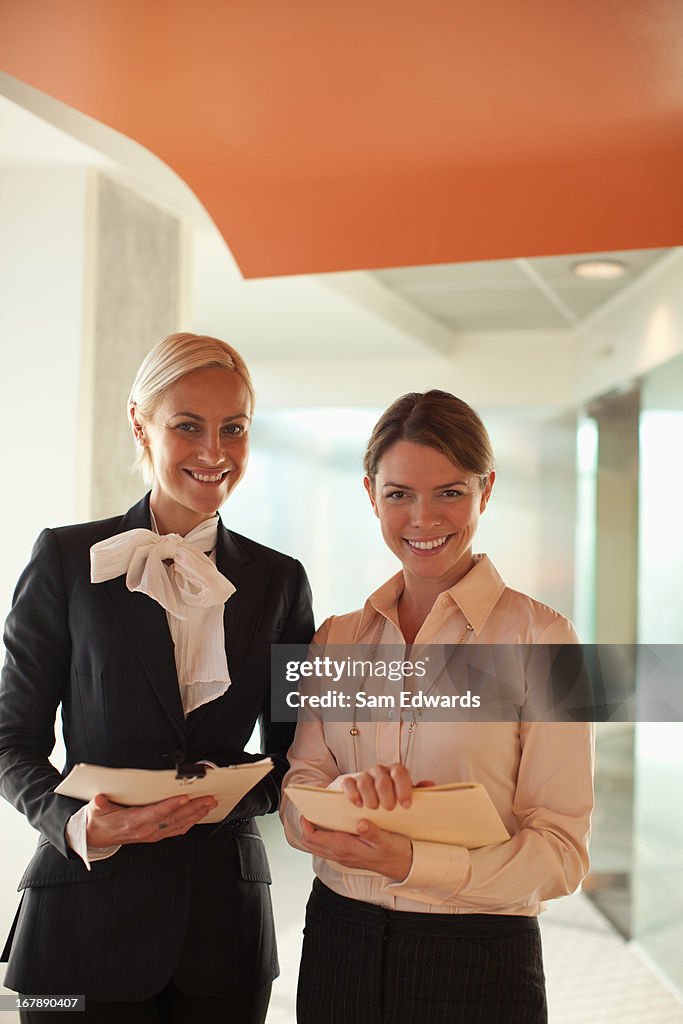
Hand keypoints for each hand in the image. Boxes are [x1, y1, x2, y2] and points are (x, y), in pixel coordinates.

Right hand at [85, 792, 217, 847]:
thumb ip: (98, 805)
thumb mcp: (95, 811)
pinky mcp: (154, 835)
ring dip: (196, 814)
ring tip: (209, 804)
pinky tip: (199, 816)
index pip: (156, 813)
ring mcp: (151, 834)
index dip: (171, 806)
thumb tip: (99, 799)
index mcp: (133, 822)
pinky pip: (176, 830)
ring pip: (178, 824)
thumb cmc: (99, 821)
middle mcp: (145, 829)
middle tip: (208, 798)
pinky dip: (190, 822)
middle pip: (173, 819)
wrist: (96, 837)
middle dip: (193, 808)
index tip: (184, 797)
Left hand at [300, 815, 412, 880]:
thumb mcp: (386, 840)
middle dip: (307, 826)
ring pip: (317, 846)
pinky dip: (323, 837)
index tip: (307, 809)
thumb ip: (372, 832)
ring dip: (314, 832)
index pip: (313, 838)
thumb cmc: (394, 852)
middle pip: (311, 842)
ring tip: (319, 816)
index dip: (306, 824)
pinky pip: (326, 848)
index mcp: (345, 848)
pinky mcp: (347, 856)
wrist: (403, 866)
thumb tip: (361, 824)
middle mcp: (340, 854)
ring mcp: (342, 856)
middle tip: (310, 810)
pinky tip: (332, 826)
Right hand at [341, 763, 434, 810]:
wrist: (368, 807)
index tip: (406, 805)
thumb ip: (418, 793)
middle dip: (386, 794)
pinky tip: (358, 805)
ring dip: (370, 796)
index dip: (403, 787)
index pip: (400, 772)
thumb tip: (430, 785)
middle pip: (382, 777)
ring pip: (365, 780)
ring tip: (373, 808)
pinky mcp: (347, 782)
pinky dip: (353, 794)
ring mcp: (362, 776)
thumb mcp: (405, 799)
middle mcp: (379, 772)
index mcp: (394, 773)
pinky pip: (348, 783)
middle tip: (389, 808)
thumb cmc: (391, 802)